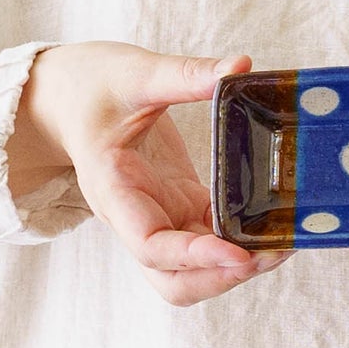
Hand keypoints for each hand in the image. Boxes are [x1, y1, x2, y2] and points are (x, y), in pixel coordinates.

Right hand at [9, 41, 289, 305]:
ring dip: (235, 268)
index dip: (195, 257)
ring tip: (280, 245)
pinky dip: (242, 241)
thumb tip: (240, 66)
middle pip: (174, 280)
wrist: (67, 97)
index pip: (150, 246)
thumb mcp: (134, 73)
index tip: (240, 254)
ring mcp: (159, 218)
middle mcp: (135, 218)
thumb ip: (186, 74)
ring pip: (194, 272)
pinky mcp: (180, 208)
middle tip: (271, 253)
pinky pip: (212, 241)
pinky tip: (274, 225)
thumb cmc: (90, 86)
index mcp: (114, 192)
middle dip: (222, 276)